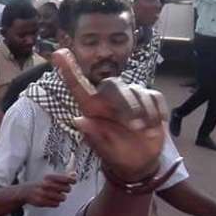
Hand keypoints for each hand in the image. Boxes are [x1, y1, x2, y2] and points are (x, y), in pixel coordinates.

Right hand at [23, 173, 75, 207]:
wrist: (25, 191)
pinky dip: (56, 203)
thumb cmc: (41, 184)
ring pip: (62, 198)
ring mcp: (44, 194)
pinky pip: (56, 204)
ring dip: (61, 197)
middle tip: (63, 189)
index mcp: (49, 177)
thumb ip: (63, 177)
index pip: (65, 178)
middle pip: (67, 188)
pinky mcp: (41, 202)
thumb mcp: (50, 178)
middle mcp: (46, 184)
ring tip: (56, 195)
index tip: (74, 181)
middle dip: (66, 189)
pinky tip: (51, 200)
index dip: (72, 180)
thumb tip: (74, 175)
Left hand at [52, 48, 165, 183]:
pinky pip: (154, 96)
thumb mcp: (105, 151)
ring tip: (143, 131)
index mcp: (93, 109)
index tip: (59, 54)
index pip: (78, 87)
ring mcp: (130, 97)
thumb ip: (94, 136)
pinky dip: (156, 111)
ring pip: (137, 91)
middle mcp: (108, 100)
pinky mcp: (149, 99)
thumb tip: (78, 120)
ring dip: (143, 112)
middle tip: (134, 127)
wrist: (141, 162)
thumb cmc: (117, 154)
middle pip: (113, 84)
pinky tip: (154, 125)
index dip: (68, 70)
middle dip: (126, 103)